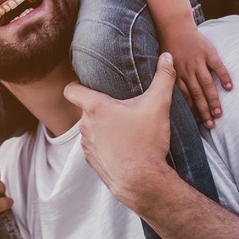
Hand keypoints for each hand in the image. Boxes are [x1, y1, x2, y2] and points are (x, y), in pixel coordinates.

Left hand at [64, 53, 177, 212]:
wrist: (142, 182)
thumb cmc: (147, 143)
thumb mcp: (158, 107)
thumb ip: (163, 79)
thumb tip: (167, 56)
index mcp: (95, 108)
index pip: (71, 90)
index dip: (77, 86)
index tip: (89, 86)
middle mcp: (84, 125)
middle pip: (86, 109)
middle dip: (101, 108)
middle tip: (121, 110)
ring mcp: (86, 144)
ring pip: (90, 128)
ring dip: (102, 127)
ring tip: (123, 130)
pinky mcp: (90, 160)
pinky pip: (94, 146)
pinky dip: (104, 144)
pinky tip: (121, 147)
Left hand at [161, 23, 232, 127]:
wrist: (174, 26)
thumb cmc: (169, 46)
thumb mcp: (165, 64)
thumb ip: (169, 78)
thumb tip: (166, 95)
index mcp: (176, 74)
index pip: (185, 96)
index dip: (192, 110)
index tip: (198, 123)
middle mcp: (187, 70)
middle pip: (196, 94)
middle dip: (203, 110)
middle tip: (211, 125)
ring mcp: (198, 61)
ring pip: (206, 84)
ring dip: (213, 99)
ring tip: (219, 113)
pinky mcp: (208, 53)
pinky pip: (218, 66)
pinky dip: (224, 76)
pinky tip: (230, 88)